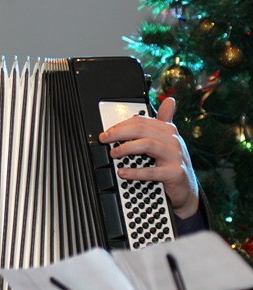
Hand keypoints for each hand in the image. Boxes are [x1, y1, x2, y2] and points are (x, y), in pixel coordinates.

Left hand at [98, 97, 198, 218]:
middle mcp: (173, 140)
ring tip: (113, 153)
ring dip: (126, 148)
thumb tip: (169, 100)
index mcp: (168, 131)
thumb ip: (164, 121)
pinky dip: (134, 172)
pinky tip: (122, 172)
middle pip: (142, 129)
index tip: (106, 132)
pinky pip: (151, 171)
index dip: (121, 125)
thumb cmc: (172, 163)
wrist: (185, 188)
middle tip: (104, 139)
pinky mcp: (175, 173)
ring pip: (147, 144)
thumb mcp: (168, 141)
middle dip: (118, 133)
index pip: (141, 121)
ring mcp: (175, 156)